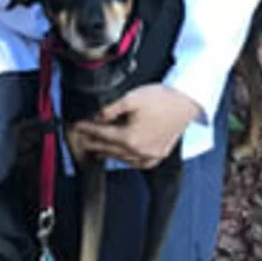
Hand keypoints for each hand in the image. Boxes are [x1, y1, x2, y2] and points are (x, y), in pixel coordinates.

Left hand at [65, 84, 200, 169]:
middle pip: (108, 148)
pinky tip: (119, 152)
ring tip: (94, 145)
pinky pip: (135, 162)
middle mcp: (139, 152)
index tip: (76, 126)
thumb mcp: (130, 98)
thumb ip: (109, 109)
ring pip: (121, 158)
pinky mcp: (158, 156)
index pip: (101, 135)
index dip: (86, 129)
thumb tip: (95, 116)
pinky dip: (123, 158)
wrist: (185, 102)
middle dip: (92, 141)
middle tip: (79, 137)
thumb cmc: (161, 99)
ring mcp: (150, 156)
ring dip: (106, 151)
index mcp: (130, 138)